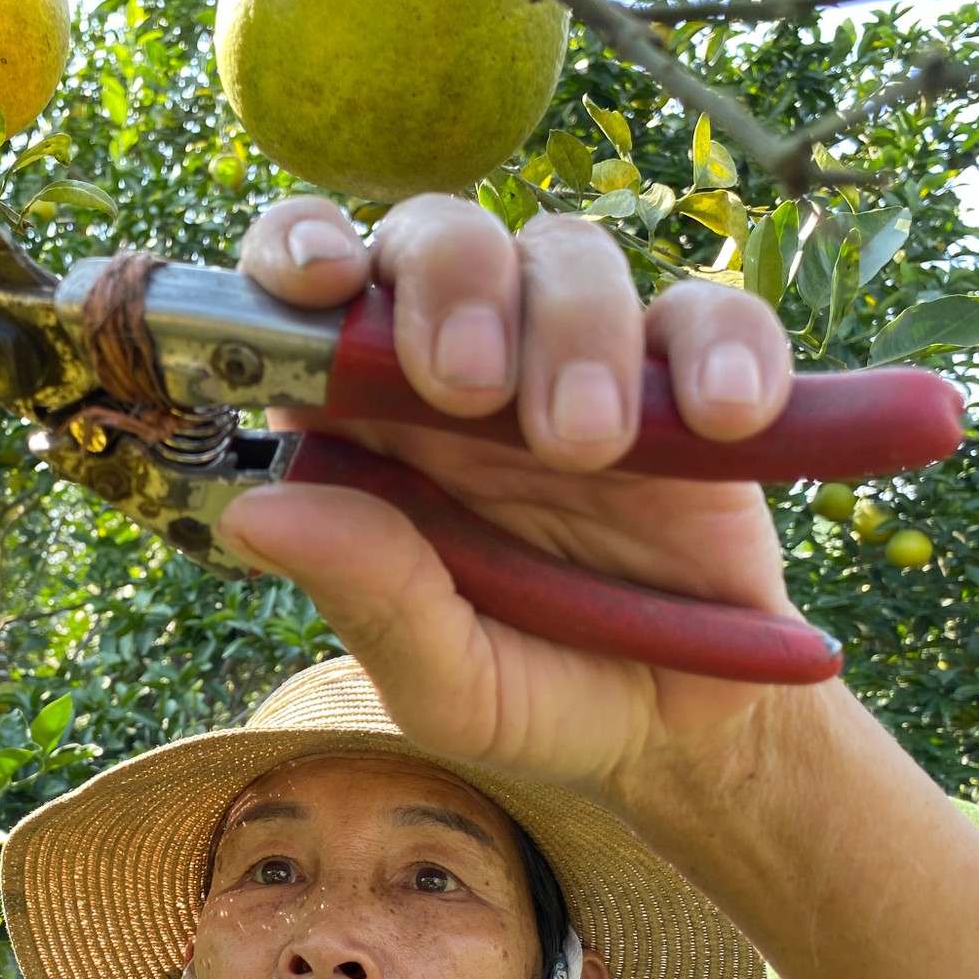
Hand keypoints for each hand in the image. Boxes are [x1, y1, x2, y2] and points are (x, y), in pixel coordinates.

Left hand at [222, 194, 799, 796]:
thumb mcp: (444, 682)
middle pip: (442, 239)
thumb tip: (256, 508)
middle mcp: (467, 373)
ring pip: (568, 257)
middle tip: (466, 389)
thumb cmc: (532, 694)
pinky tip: (722, 418)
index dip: (298, 250)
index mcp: (372, 428)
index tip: (313, 279)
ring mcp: (580, 364)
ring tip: (584, 446)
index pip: (313, 296)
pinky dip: (722, 348)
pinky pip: (713, 315)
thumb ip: (369, 595)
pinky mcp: (691, 385)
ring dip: (572, 330)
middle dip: (448, 283)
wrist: (676, 738)